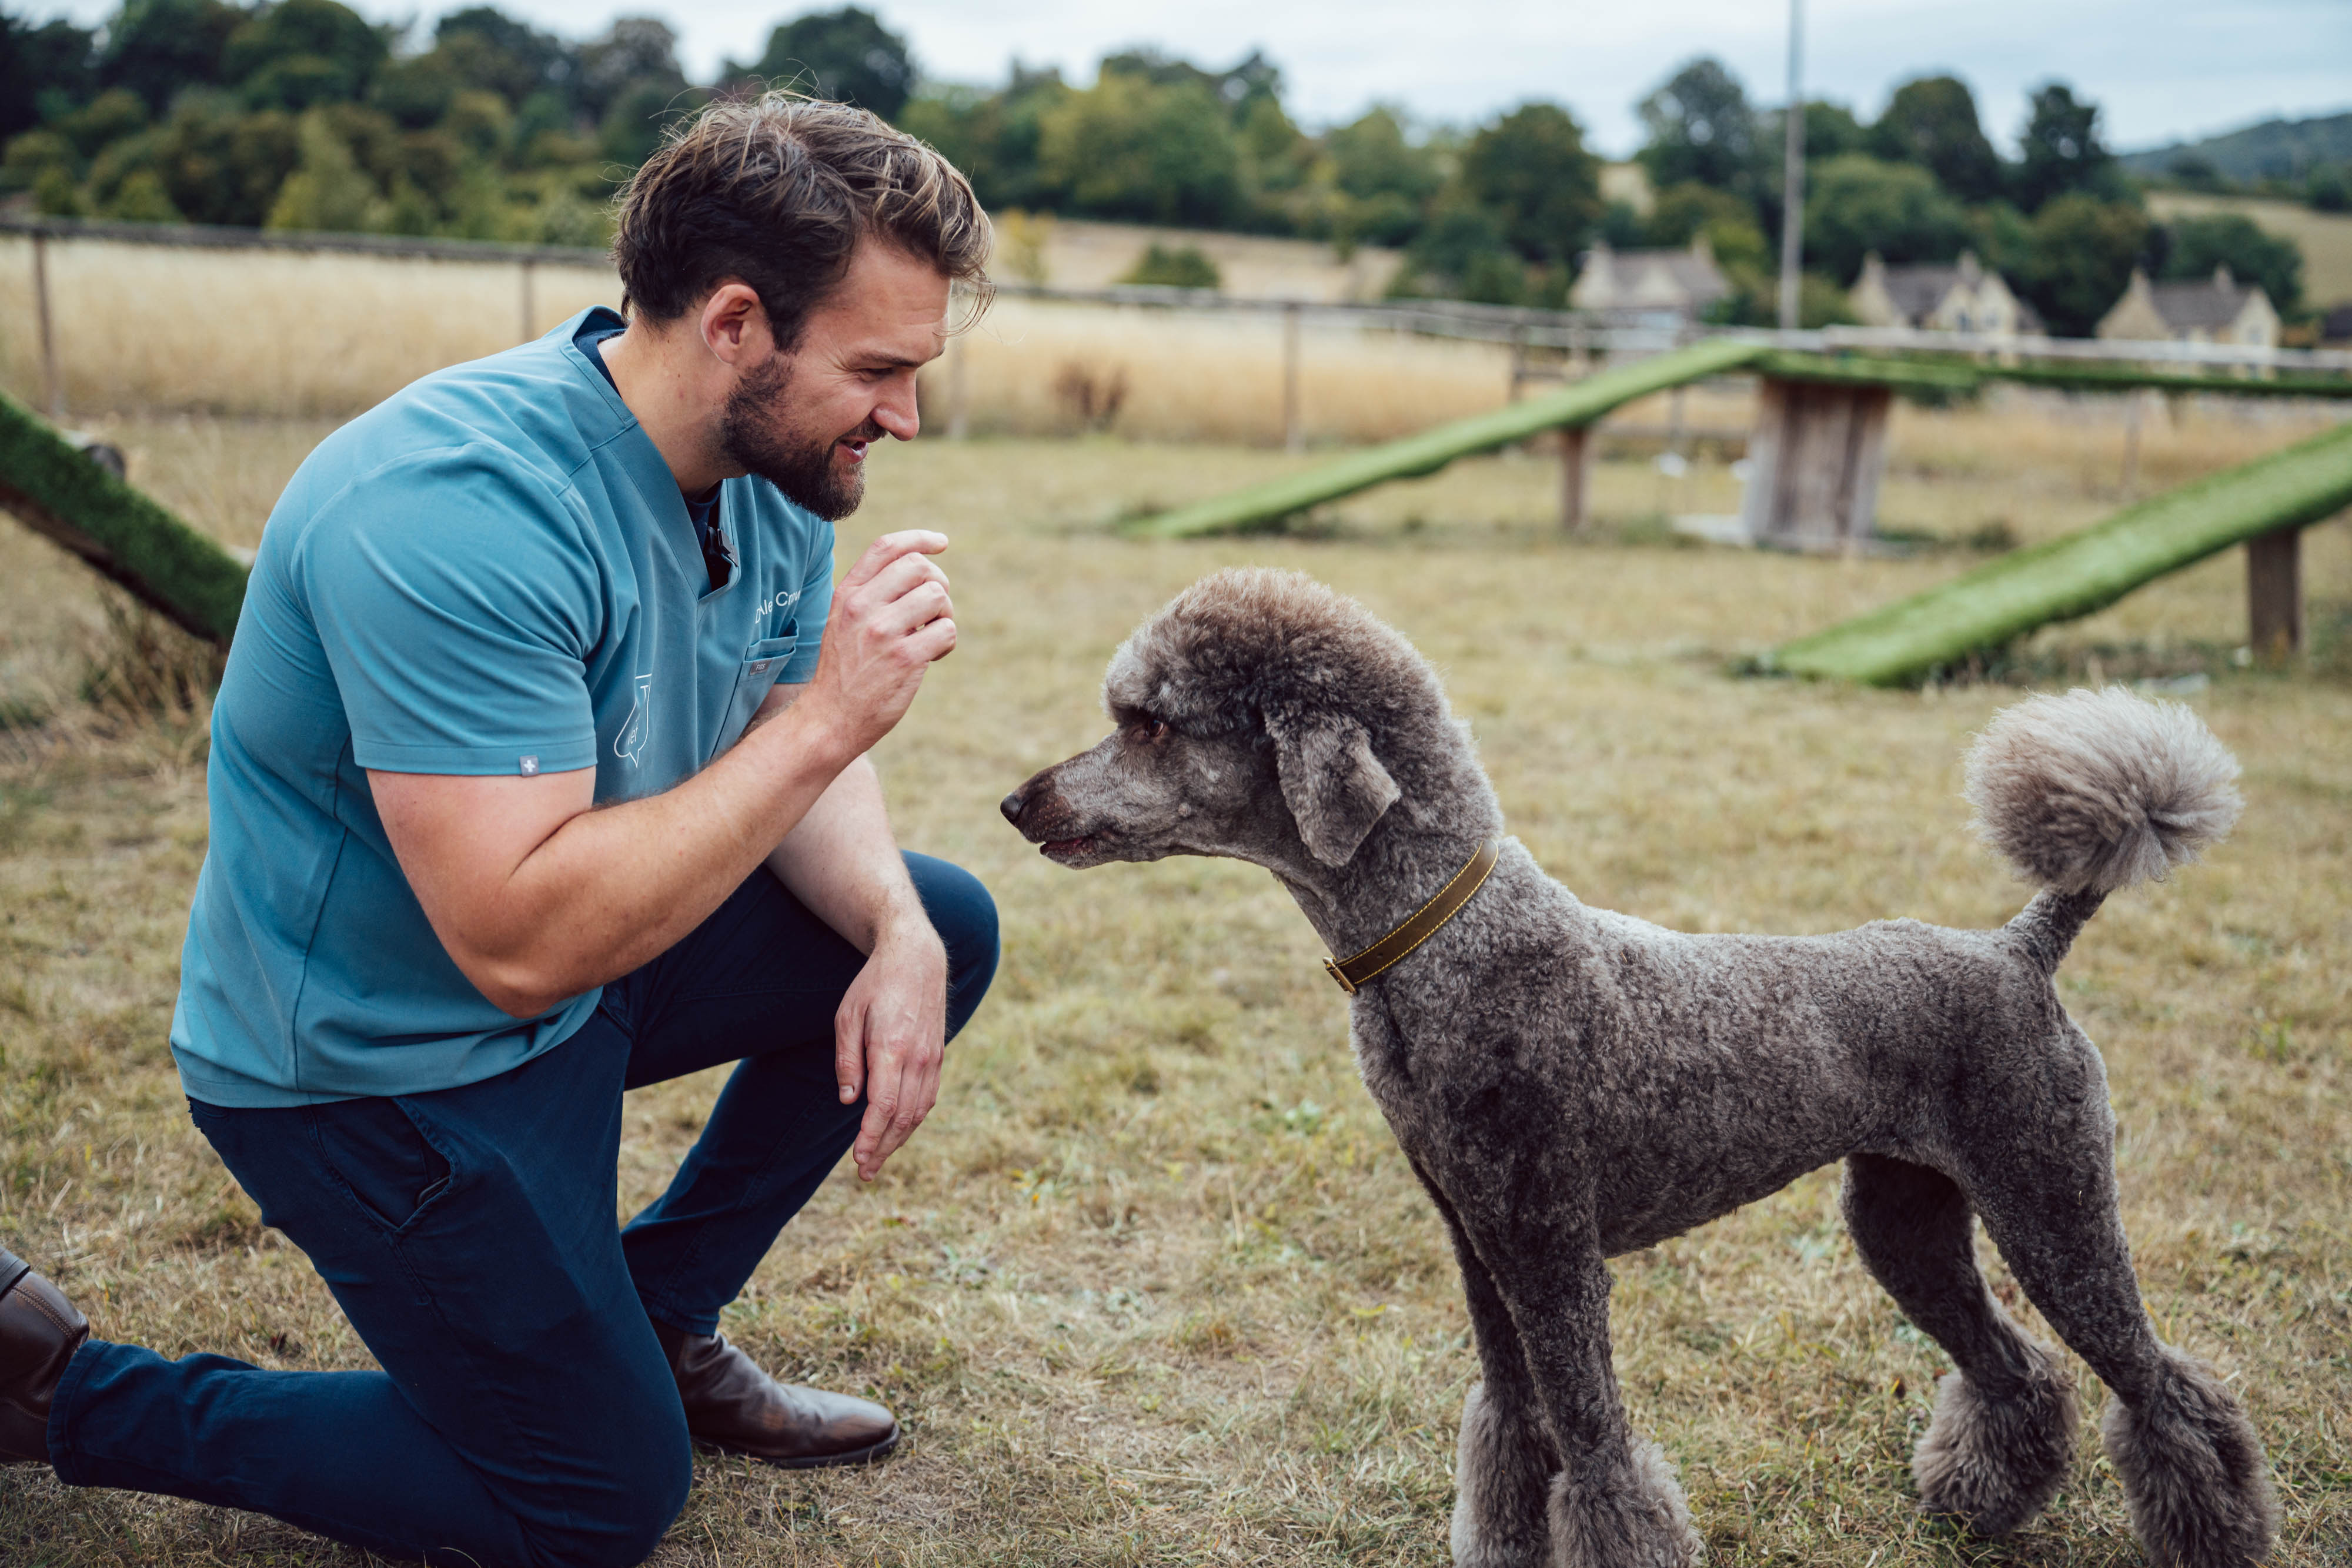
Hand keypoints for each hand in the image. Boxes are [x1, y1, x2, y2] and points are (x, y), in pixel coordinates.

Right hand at [799, 532, 955, 759]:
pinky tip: (931, 656)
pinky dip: (947, 643)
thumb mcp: (843, 621)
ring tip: (930, 636)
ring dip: (944, 615)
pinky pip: (947, 630)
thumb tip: (918, 568)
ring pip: (938, 596)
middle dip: (937, 584)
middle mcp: (862, 607)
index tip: (941, 543)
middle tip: (933, 611)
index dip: (919, 539)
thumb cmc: (844, 670)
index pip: (887, 547)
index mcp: (847, 594)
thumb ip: (869, 594)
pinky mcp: (905, 658)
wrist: (830, 718)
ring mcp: (883, 631)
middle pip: (919, 567)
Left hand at [834, 917, 948, 1180]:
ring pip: (919, 1112)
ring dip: (899, 1139)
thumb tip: (848, 1100)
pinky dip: (913, 1120)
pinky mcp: (939, 1056)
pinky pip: (928, 1097)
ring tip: (879, 1158)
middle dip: (883, 1148)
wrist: (917, 958)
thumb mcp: (847, 1015)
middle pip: (902, 1117)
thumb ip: (847, 1059)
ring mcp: (932, 1058)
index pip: (883, 1106)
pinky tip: (898, 1130)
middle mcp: (918, 1058)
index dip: (871, 1137)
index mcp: (892, 1048)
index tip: (858, 1157)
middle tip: (865, 1171)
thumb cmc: (875, 984)